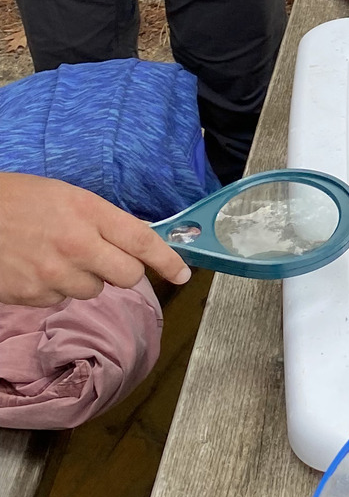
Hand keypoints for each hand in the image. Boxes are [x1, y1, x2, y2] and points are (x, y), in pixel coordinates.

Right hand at [0, 172, 191, 305]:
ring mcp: (54, 274)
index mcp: (88, 212)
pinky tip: (38, 267)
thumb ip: (103, 219)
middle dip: (124, 271)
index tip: (183, 273)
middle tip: (107, 259)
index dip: (167, 260)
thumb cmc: (18, 199)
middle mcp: (76, 245)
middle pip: (127, 276)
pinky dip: (56, 288)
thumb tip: (135, 239)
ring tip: (58, 256)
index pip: (141, 240)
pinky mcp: (33, 295)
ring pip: (94, 291)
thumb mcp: (68, 197)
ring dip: (85, 279)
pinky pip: (61, 299)